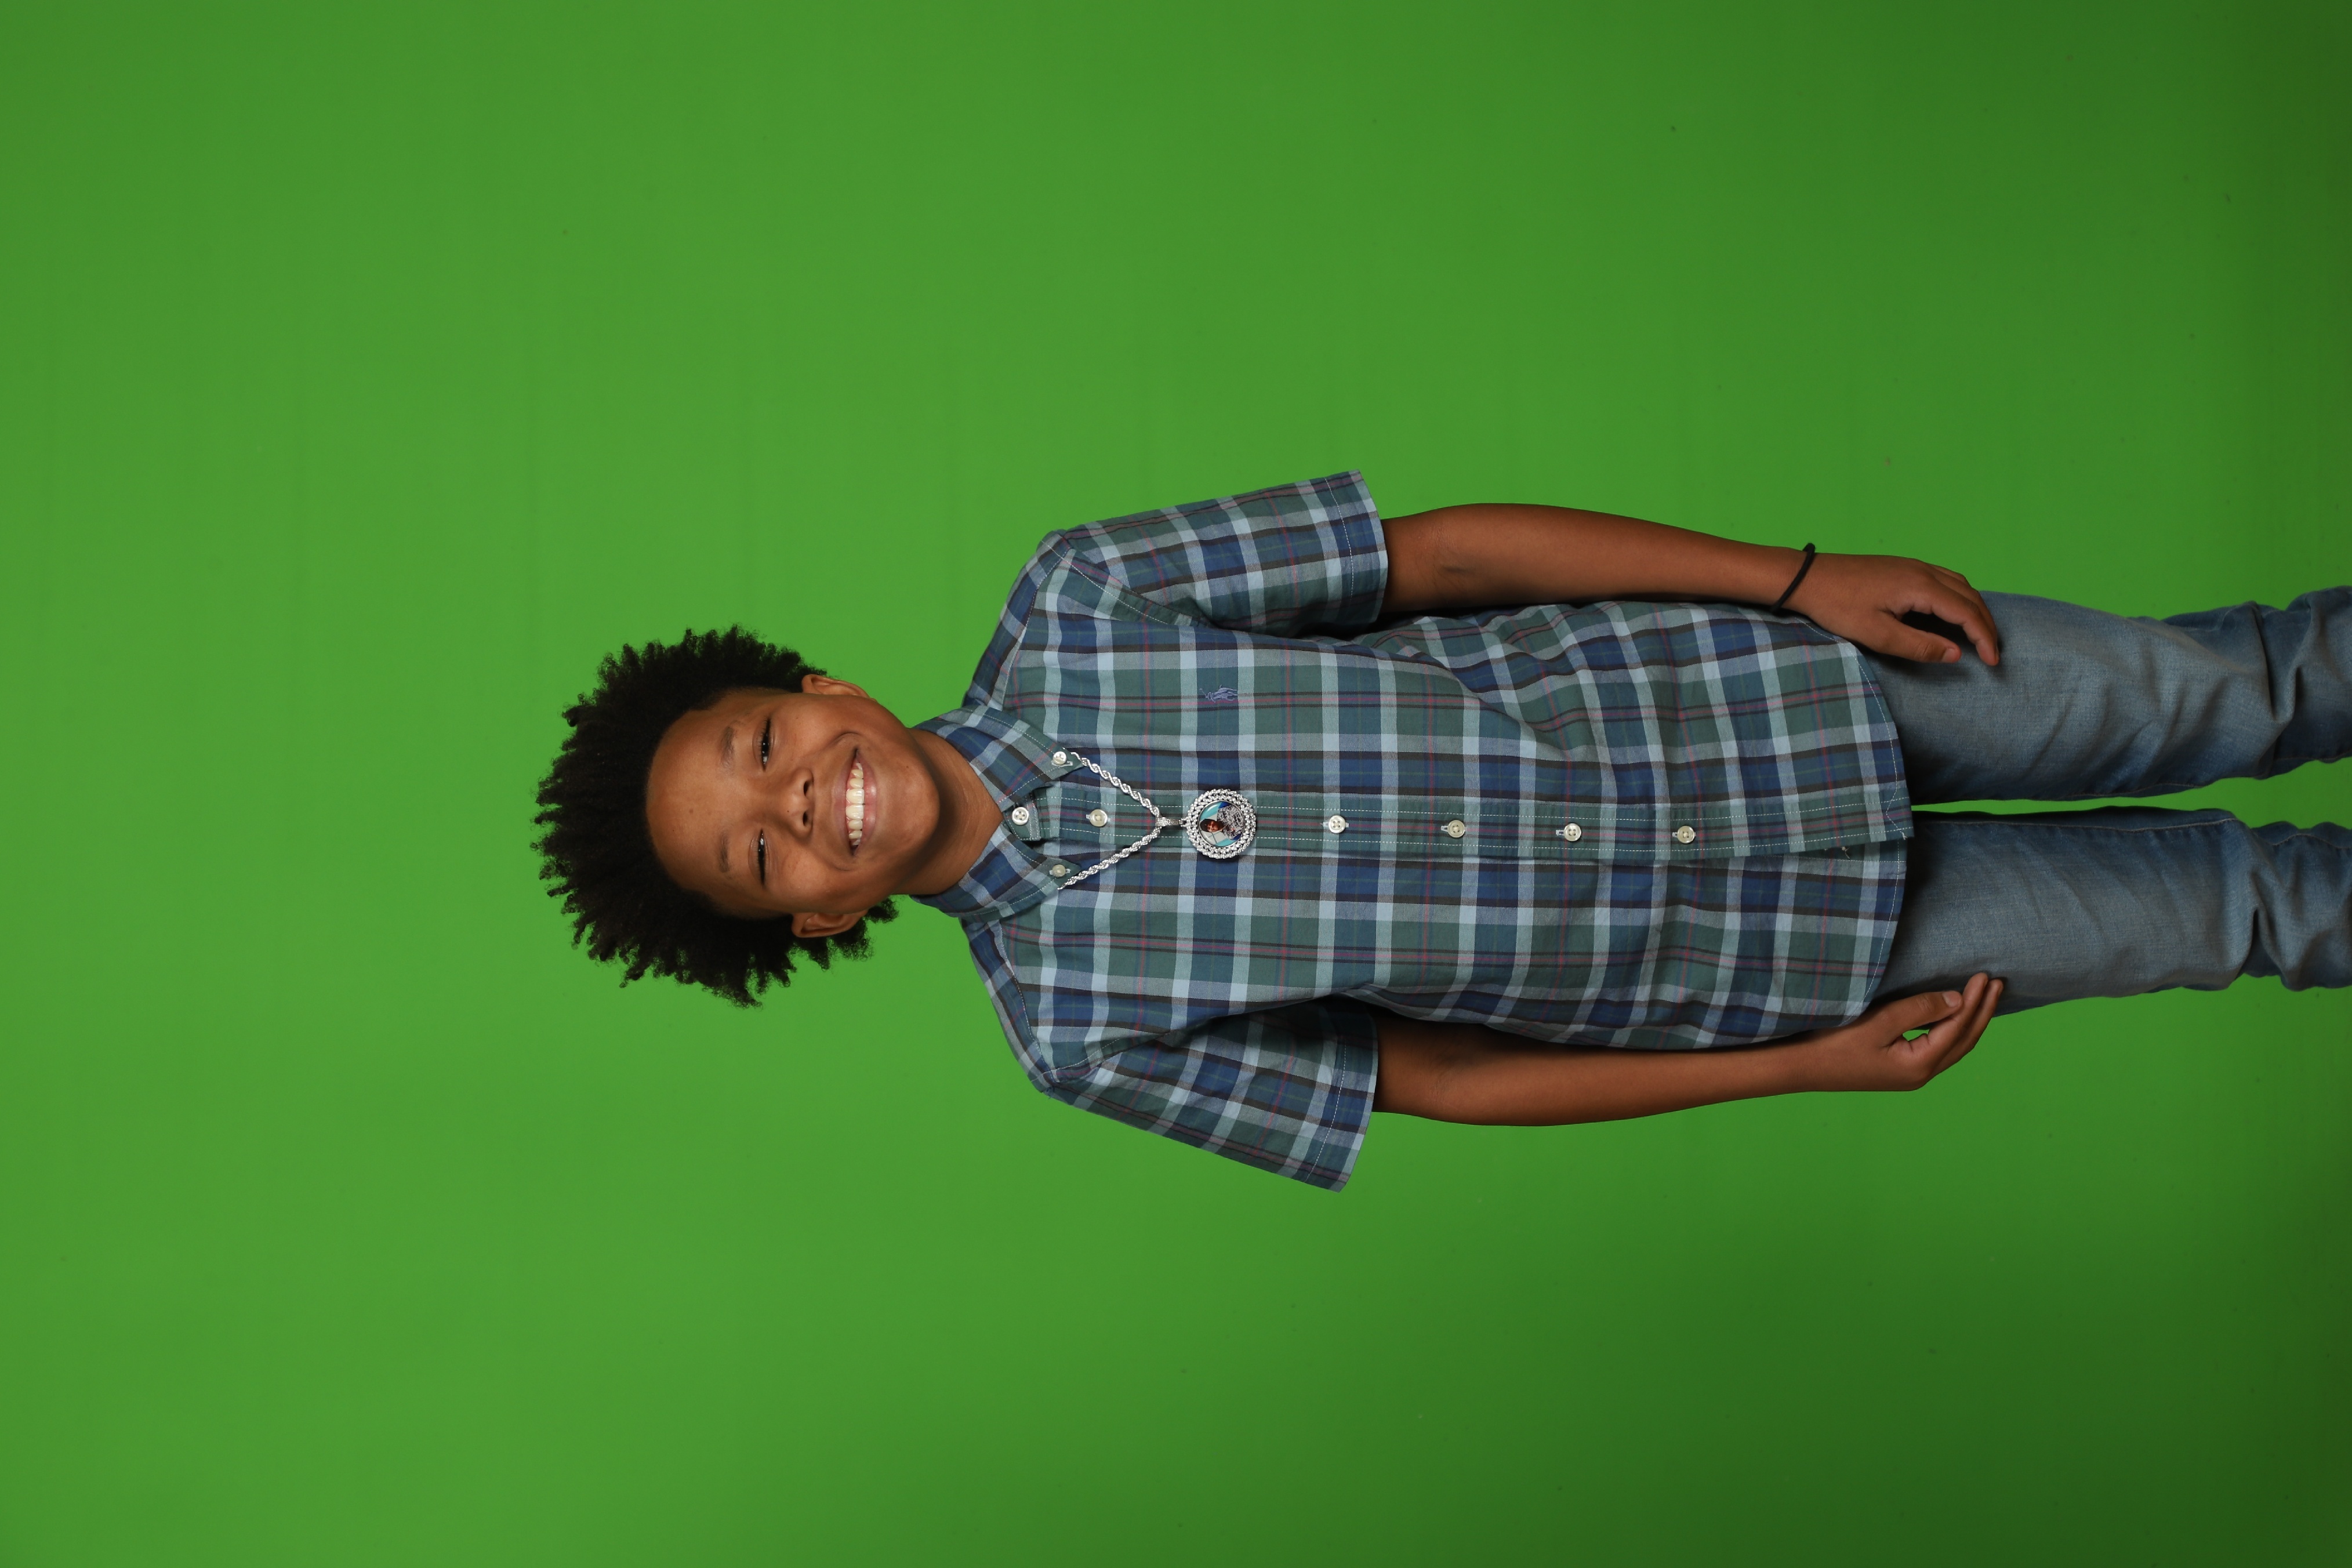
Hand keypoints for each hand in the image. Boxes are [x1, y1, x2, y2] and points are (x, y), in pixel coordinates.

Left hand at [1786, 552, 2001, 664]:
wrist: (1807, 578)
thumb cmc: (1837, 605)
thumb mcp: (1877, 634)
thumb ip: (1919, 646)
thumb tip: (1956, 654)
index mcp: (1920, 586)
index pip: (1967, 612)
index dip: (1985, 637)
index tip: (1993, 661)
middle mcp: (1923, 570)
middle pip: (1970, 596)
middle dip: (1986, 624)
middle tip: (1993, 652)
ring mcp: (1914, 565)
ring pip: (1960, 585)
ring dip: (1974, 609)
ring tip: (1978, 635)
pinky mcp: (1904, 567)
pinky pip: (1945, 579)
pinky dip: (1959, 598)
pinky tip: (1953, 614)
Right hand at [1794, 972, 2004, 1092]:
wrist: (1800, 1067)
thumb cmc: (1833, 1044)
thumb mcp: (1877, 1022)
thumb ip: (1919, 1009)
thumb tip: (1957, 999)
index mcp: (1919, 1065)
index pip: (1957, 1027)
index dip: (1974, 1000)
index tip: (1985, 975)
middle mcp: (1921, 1074)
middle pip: (1964, 1040)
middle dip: (1983, 1011)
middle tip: (1999, 984)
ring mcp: (1910, 1074)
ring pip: (1953, 1046)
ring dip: (1971, 1020)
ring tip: (1985, 997)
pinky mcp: (1899, 1069)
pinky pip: (1938, 1047)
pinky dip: (1953, 1029)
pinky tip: (1952, 1015)